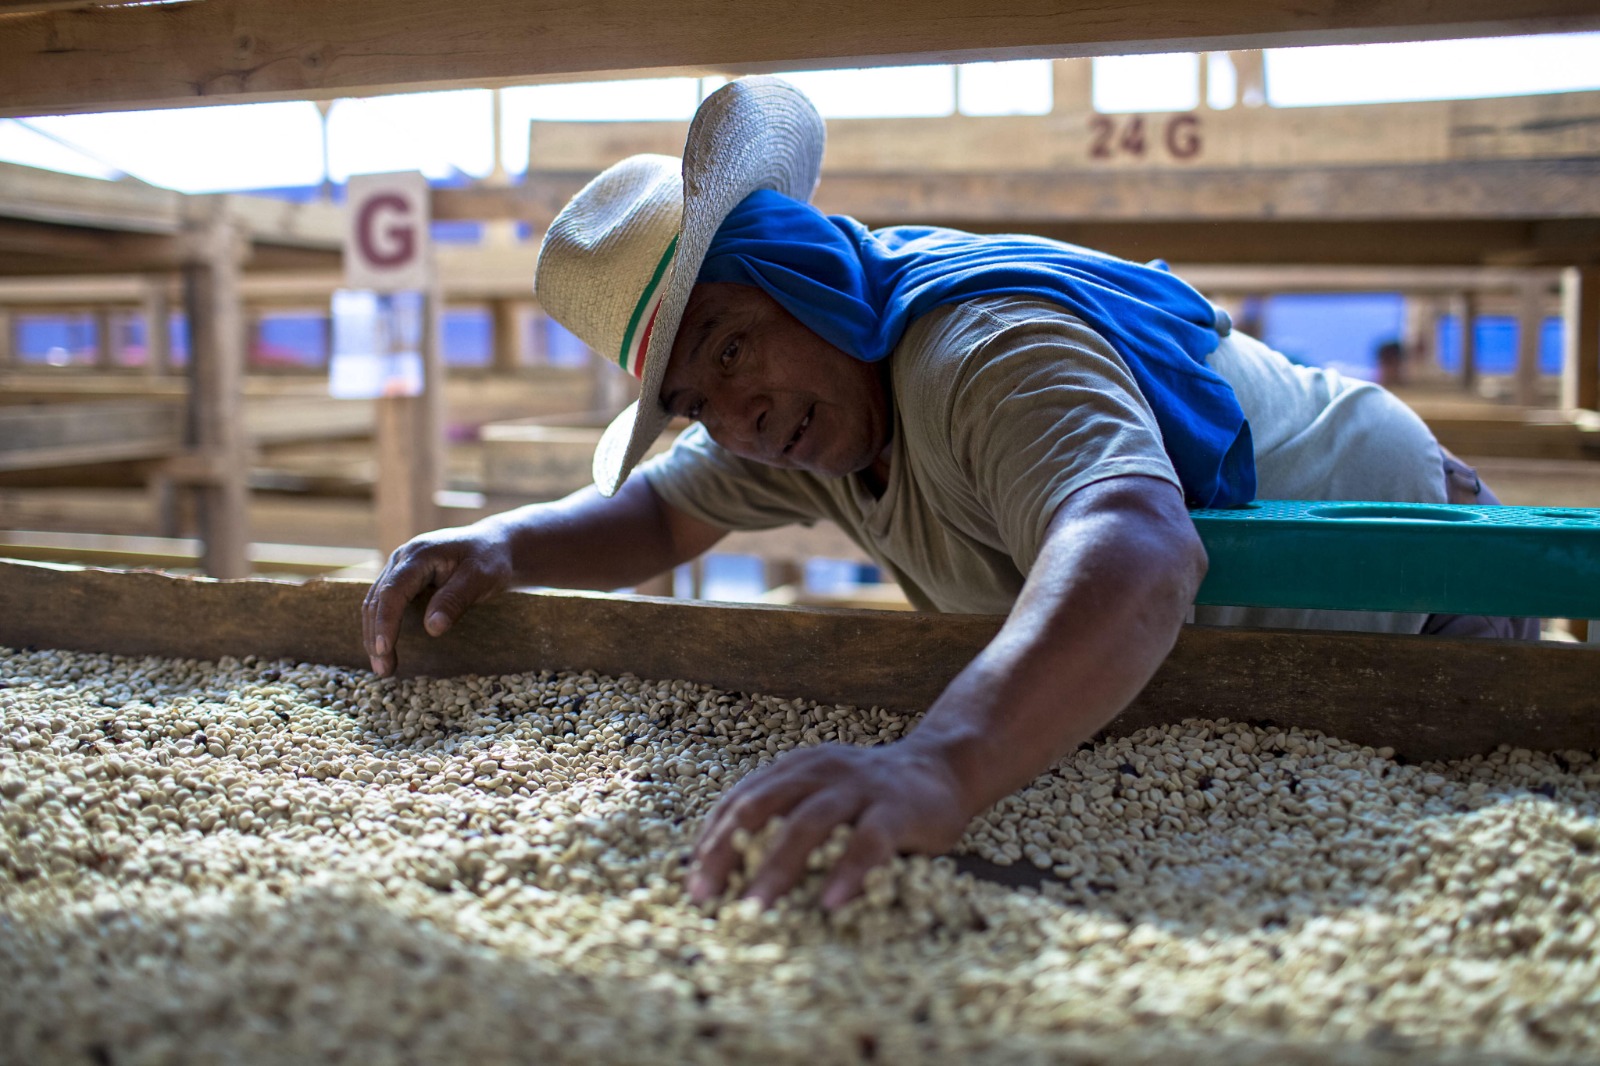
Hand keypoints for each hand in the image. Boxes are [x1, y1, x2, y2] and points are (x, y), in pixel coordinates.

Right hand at [361, 522, 514, 676]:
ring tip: (384, 667)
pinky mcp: (403, 578)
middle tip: (384, 670)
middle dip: (376, 636)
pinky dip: (382, 626)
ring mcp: (400, 567)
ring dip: (374, 635)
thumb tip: (432, 629)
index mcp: (420, 554)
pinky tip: (386, 648)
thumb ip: (456, 600)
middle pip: (377, 599)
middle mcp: (403, 558)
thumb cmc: (490, 559)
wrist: (495, 544)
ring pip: (376, 603)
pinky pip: (385, 603)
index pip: (393, 591)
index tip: (384, 649)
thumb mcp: (480, 577)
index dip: (386, 621)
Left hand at [688, 740, 973, 909]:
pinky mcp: (897, 809)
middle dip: (726, 853)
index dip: (711, 840)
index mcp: (793, 768)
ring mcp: (859, 787)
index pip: (739, 801)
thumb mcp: (820, 796)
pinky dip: (846, 872)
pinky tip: (829, 903)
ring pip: (808, 823)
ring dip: (776, 867)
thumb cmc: (870, 798)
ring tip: (755, 908)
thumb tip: (731, 875)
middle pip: (759, 808)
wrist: (943, 767)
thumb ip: (785, 821)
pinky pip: (868, 841)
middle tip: (706, 897)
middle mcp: (819, 771)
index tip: (693, 884)